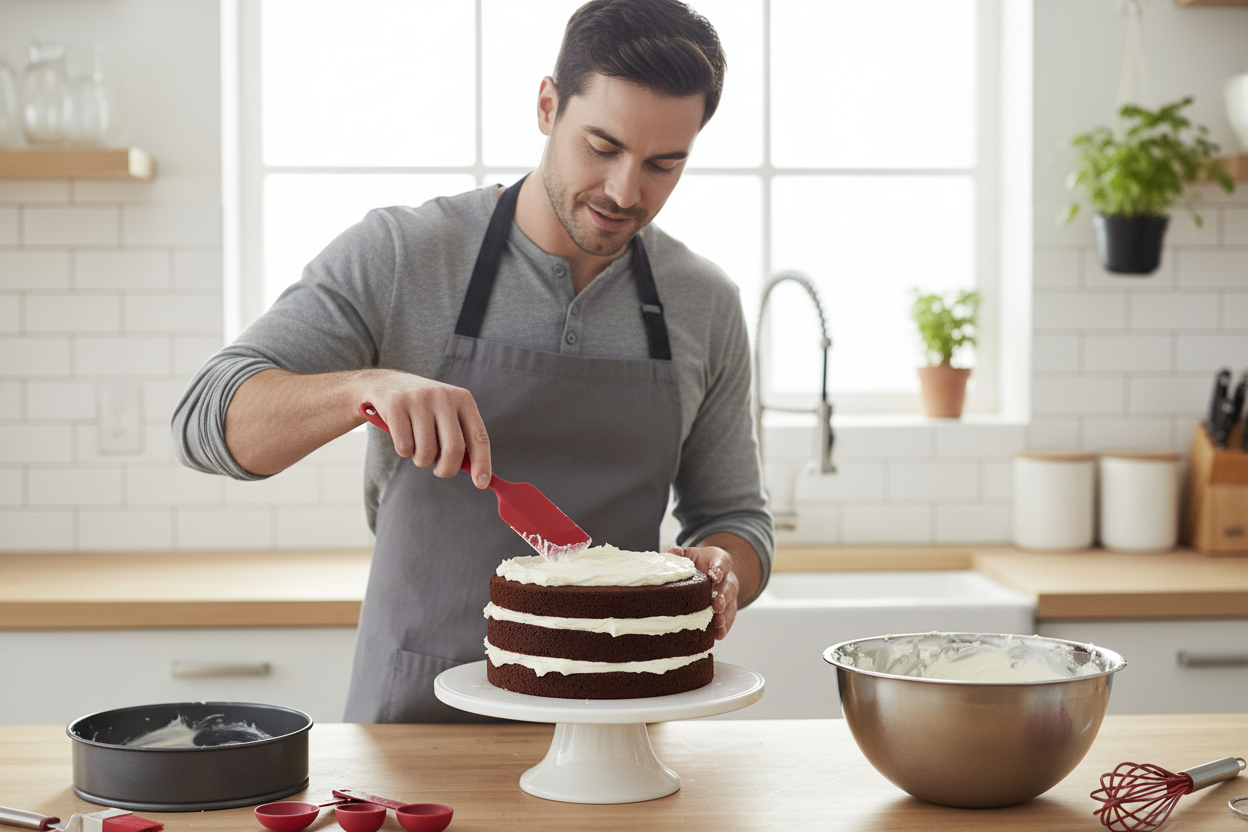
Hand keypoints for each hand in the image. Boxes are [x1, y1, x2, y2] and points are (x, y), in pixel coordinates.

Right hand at [356, 370, 491, 486]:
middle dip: (446, 469)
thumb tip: (478, 474)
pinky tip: (401, 434)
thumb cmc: (423, 408)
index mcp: (464, 399)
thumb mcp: (447, 413)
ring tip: (417, 444)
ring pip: (426, 453)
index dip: (482, 463)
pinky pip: (404, 448)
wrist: (386, 383)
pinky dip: (404, 450)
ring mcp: (420, 399)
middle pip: (454, 450)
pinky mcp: (396, 406)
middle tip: (439, 470)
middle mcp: (444, 397)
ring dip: (421, 460)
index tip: (481, 483)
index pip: (479, 437)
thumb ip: (461, 438)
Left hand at [669, 544, 737, 639]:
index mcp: (719, 561)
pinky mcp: (727, 611)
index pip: (722, 563)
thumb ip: (679, 554)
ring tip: (718, 624)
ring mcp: (729, 597)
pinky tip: (718, 635)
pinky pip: (728, 620)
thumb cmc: (697, 563)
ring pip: (730, 606)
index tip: (715, 576)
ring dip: (725, 616)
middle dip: (723, 597)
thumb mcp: (689, 554)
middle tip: (716, 605)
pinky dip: (724, 628)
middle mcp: (728, 579)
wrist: (709, 573)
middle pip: (728, 588)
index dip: (719, 569)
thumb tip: (671, 552)